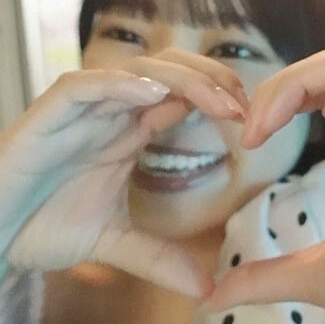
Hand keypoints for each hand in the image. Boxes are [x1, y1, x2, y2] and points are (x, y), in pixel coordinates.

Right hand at [0, 48, 247, 296]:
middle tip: (240, 105)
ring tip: (215, 99)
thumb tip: (208, 286)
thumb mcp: (115, 242)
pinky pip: (83, 86)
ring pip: (134, 70)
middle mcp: (109, 113)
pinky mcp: (46, 117)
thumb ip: (160, 257)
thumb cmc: (43, 228)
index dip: (217, 96)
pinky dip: (118, 85)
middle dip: (208, 79)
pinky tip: (152, 96)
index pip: (182, 94)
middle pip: (167, 71)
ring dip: (179, 78)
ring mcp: (80, 112)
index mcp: (128, 131)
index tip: (250, 117)